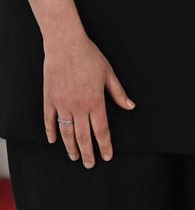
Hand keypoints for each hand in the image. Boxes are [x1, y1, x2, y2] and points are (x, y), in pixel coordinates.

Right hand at [43, 30, 134, 167]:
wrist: (66, 45)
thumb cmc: (89, 56)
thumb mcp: (108, 73)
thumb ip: (119, 93)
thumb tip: (131, 106)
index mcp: (95, 101)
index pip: (101, 130)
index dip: (105, 145)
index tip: (107, 156)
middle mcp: (78, 107)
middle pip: (84, 137)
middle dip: (88, 153)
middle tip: (90, 164)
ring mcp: (62, 104)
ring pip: (66, 133)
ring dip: (71, 147)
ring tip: (75, 157)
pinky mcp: (49, 100)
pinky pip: (49, 121)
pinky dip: (51, 132)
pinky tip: (54, 141)